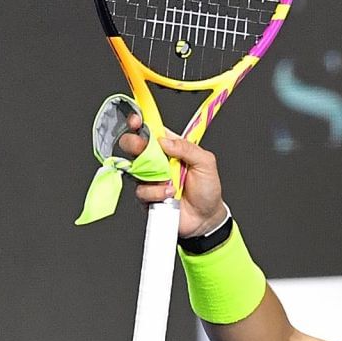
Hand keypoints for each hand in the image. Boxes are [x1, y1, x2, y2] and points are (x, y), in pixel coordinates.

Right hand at [118, 113, 226, 236]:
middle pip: (134, 145)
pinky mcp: (146, 196)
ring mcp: (149, 178)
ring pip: (134, 168)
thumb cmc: (207, 189)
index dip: (141, 123)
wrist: (206, 218)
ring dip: (153, 176)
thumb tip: (164, 141)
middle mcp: (157, 161)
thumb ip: (188, 148)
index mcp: (171, 148)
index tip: (136, 121)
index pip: (152, 131)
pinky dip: (156, 192)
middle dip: (134, 144)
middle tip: (143, 149)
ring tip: (172, 184)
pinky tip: (169, 195)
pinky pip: (141, 190)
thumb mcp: (206, 164)